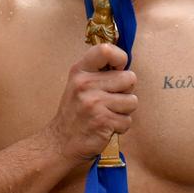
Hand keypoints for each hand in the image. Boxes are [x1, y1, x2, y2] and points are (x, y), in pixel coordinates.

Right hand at [46, 44, 137, 162]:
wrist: (61, 142)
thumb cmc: (76, 112)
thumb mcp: (79, 85)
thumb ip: (99, 72)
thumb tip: (127, 64)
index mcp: (80, 71)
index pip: (106, 50)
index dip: (120, 58)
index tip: (118, 69)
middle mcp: (85, 84)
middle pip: (130, 78)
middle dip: (125, 91)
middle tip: (109, 100)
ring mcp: (94, 103)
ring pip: (132, 101)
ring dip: (124, 111)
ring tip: (107, 114)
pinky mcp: (102, 121)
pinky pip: (128, 120)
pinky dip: (120, 126)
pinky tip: (105, 127)